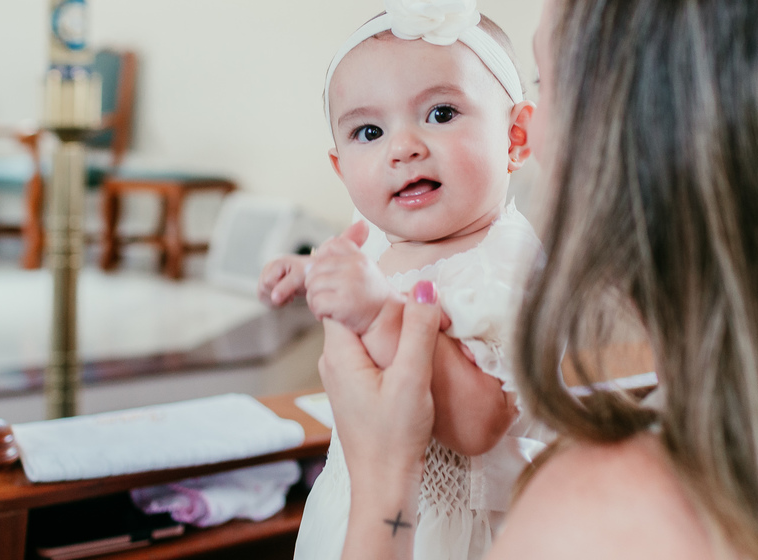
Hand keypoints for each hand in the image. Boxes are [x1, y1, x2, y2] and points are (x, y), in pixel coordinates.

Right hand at [257, 254, 309, 306]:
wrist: (310, 274)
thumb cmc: (306, 273)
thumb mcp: (299, 278)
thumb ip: (286, 287)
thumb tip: (274, 298)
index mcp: (275, 264)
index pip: (268, 282)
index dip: (280, 290)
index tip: (294, 290)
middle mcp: (267, 269)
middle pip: (263, 289)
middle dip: (278, 295)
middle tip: (292, 294)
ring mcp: (264, 277)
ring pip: (261, 295)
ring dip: (276, 301)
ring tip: (289, 296)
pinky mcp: (265, 286)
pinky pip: (262, 299)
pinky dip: (274, 303)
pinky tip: (284, 299)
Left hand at [306, 221, 400, 334]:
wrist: (388, 319)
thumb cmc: (372, 298)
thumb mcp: (363, 272)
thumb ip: (341, 263)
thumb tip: (307, 268)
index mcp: (360, 258)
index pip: (332, 246)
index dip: (321, 259)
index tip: (324, 275)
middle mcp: (355, 266)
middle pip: (316, 268)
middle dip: (313, 285)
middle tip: (322, 298)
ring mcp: (350, 283)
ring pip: (313, 286)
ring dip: (313, 300)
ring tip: (325, 308)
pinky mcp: (344, 302)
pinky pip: (317, 302)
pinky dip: (318, 311)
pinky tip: (326, 315)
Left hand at [319, 281, 442, 494]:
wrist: (384, 484)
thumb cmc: (394, 437)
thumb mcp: (413, 379)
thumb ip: (418, 330)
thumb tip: (424, 286)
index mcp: (339, 353)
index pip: (340, 296)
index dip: (364, 280)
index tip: (389, 273)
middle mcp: (333, 360)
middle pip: (352, 311)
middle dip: (380, 299)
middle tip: (414, 296)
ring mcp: (342, 374)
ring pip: (362, 330)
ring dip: (386, 322)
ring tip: (417, 317)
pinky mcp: (355, 386)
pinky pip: (367, 349)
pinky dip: (386, 341)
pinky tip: (409, 347)